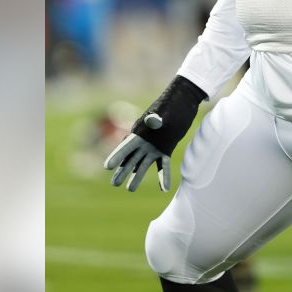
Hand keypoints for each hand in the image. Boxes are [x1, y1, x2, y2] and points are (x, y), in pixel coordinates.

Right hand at [104, 75, 206, 191]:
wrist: (184, 101)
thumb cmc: (172, 103)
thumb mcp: (164, 110)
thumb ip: (157, 116)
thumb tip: (153, 121)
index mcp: (140, 131)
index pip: (125, 146)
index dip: (116, 156)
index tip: (107, 167)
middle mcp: (144, 141)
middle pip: (131, 158)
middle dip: (122, 171)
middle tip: (115, 184)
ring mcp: (154, 146)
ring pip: (143, 164)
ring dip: (136, 176)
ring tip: (130, 189)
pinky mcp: (166, 149)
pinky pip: (162, 166)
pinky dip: (162, 177)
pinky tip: (163, 189)